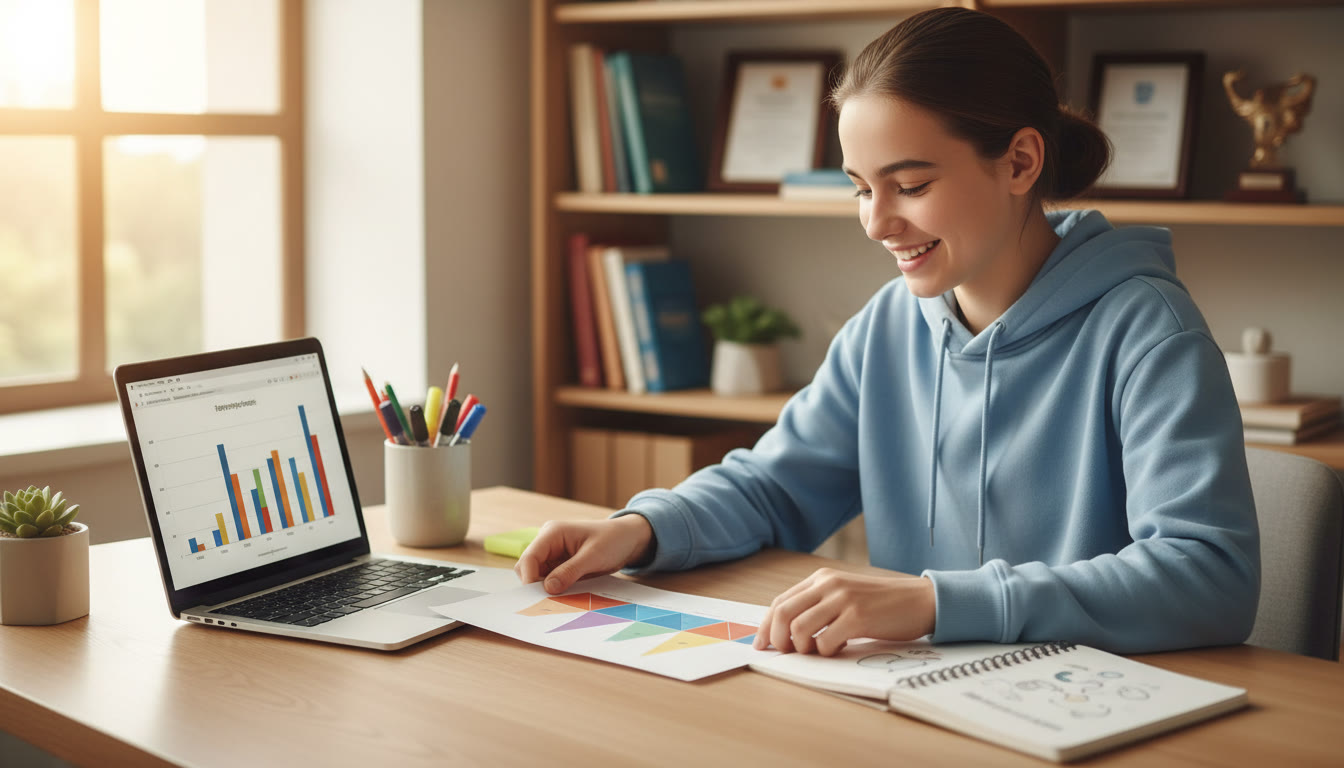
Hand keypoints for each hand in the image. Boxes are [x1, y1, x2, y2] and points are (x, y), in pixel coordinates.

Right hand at [514, 515, 653, 593]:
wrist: (628, 539)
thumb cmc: (613, 540)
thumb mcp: (593, 556)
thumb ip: (569, 571)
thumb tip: (547, 588)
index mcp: (552, 533)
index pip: (529, 558)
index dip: (529, 579)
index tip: (538, 598)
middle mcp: (548, 542)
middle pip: (528, 568)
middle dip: (535, 585)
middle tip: (550, 602)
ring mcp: (552, 553)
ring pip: (537, 576)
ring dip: (545, 589)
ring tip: (560, 600)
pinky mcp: (559, 564)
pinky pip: (549, 580)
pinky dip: (554, 589)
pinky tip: (565, 596)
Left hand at [752, 568, 935, 655]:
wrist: (919, 600)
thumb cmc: (881, 603)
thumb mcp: (844, 595)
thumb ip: (818, 606)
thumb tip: (785, 633)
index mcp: (821, 578)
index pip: (780, 601)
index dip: (766, 626)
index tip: (761, 645)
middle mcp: (828, 584)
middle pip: (783, 614)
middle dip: (777, 639)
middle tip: (787, 653)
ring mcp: (843, 599)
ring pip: (799, 629)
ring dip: (803, 648)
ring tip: (818, 650)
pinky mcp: (858, 617)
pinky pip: (825, 642)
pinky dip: (826, 652)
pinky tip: (839, 649)